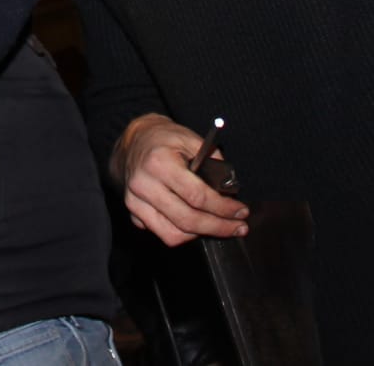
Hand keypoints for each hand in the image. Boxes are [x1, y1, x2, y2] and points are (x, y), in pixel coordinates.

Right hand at [112, 114, 249, 246]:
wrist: (134, 139)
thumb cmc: (165, 138)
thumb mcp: (191, 139)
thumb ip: (213, 161)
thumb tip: (230, 190)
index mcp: (159, 162)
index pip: (197, 196)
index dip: (223, 208)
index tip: (241, 212)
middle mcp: (143, 184)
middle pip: (187, 220)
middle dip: (218, 227)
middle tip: (238, 227)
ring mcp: (134, 201)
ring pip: (172, 234)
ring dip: (200, 234)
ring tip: (217, 226)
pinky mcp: (132, 211)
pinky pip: (160, 233)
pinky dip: (181, 233)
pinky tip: (194, 223)